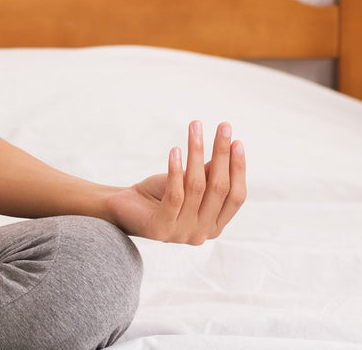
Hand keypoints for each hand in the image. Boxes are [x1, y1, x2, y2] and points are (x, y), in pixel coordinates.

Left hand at [104, 120, 245, 244]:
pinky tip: (175, 150)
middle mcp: (202, 233)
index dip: (238, 168)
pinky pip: (174, 195)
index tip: (236, 141)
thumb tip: (229, 147)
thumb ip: (208, 174)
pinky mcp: (161, 228)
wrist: (123, 208)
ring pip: (197, 187)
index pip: (236, 197)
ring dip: (197, 153)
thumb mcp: (188, 183)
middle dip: (222, 154)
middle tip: (223, 127)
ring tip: (195, 128)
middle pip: (220, 189)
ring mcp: (182, 233)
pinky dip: (175, 170)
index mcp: (215, 226)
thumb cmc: (159, 194)